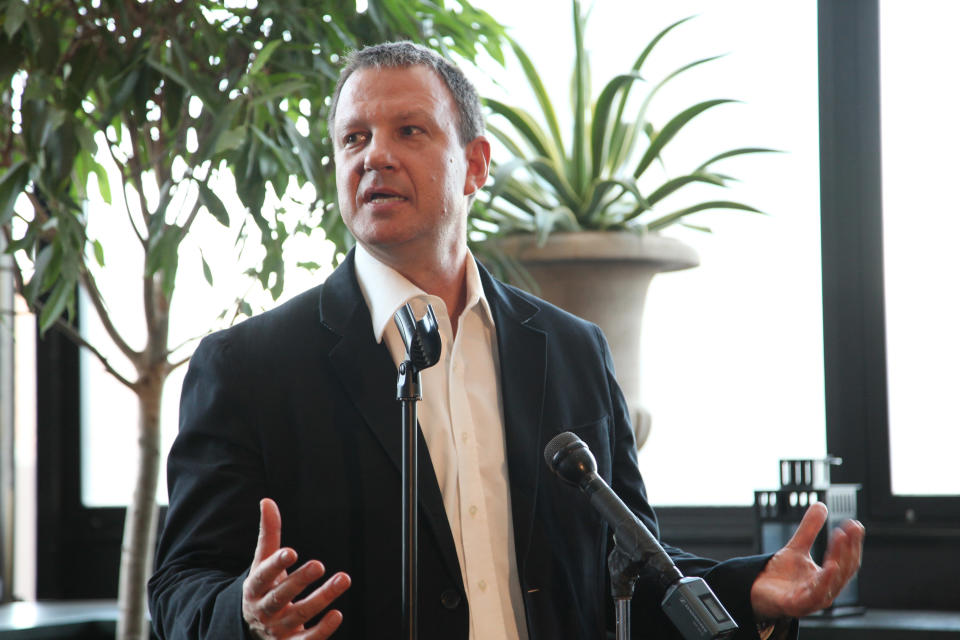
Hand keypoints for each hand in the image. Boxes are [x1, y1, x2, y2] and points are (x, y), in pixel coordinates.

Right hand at [242, 498, 351, 638]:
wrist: (251, 628)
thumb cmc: (263, 587)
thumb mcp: (262, 562)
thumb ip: (268, 534)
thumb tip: (267, 501)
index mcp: (255, 588)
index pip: (262, 576)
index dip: (275, 564)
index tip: (291, 551)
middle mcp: (264, 610)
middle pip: (280, 596)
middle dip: (299, 581)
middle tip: (319, 564)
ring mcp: (277, 629)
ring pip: (299, 615)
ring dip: (321, 598)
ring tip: (342, 579)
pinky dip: (322, 630)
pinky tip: (337, 614)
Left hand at [750, 501, 863, 619]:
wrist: (756, 591)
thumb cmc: (780, 576)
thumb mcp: (797, 548)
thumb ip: (809, 529)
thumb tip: (821, 506)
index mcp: (827, 578)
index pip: (846, 561)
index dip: (852, 543)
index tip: (854, 524)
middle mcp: (825, 590)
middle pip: (843, 569)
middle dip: (848, 548)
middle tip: (849, 528)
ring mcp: (813, 599)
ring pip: (833, 580)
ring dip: (839, 558)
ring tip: (842, 539)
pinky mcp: (798, 605)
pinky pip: (816, 594)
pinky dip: (825, 580)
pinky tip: (831, 565)